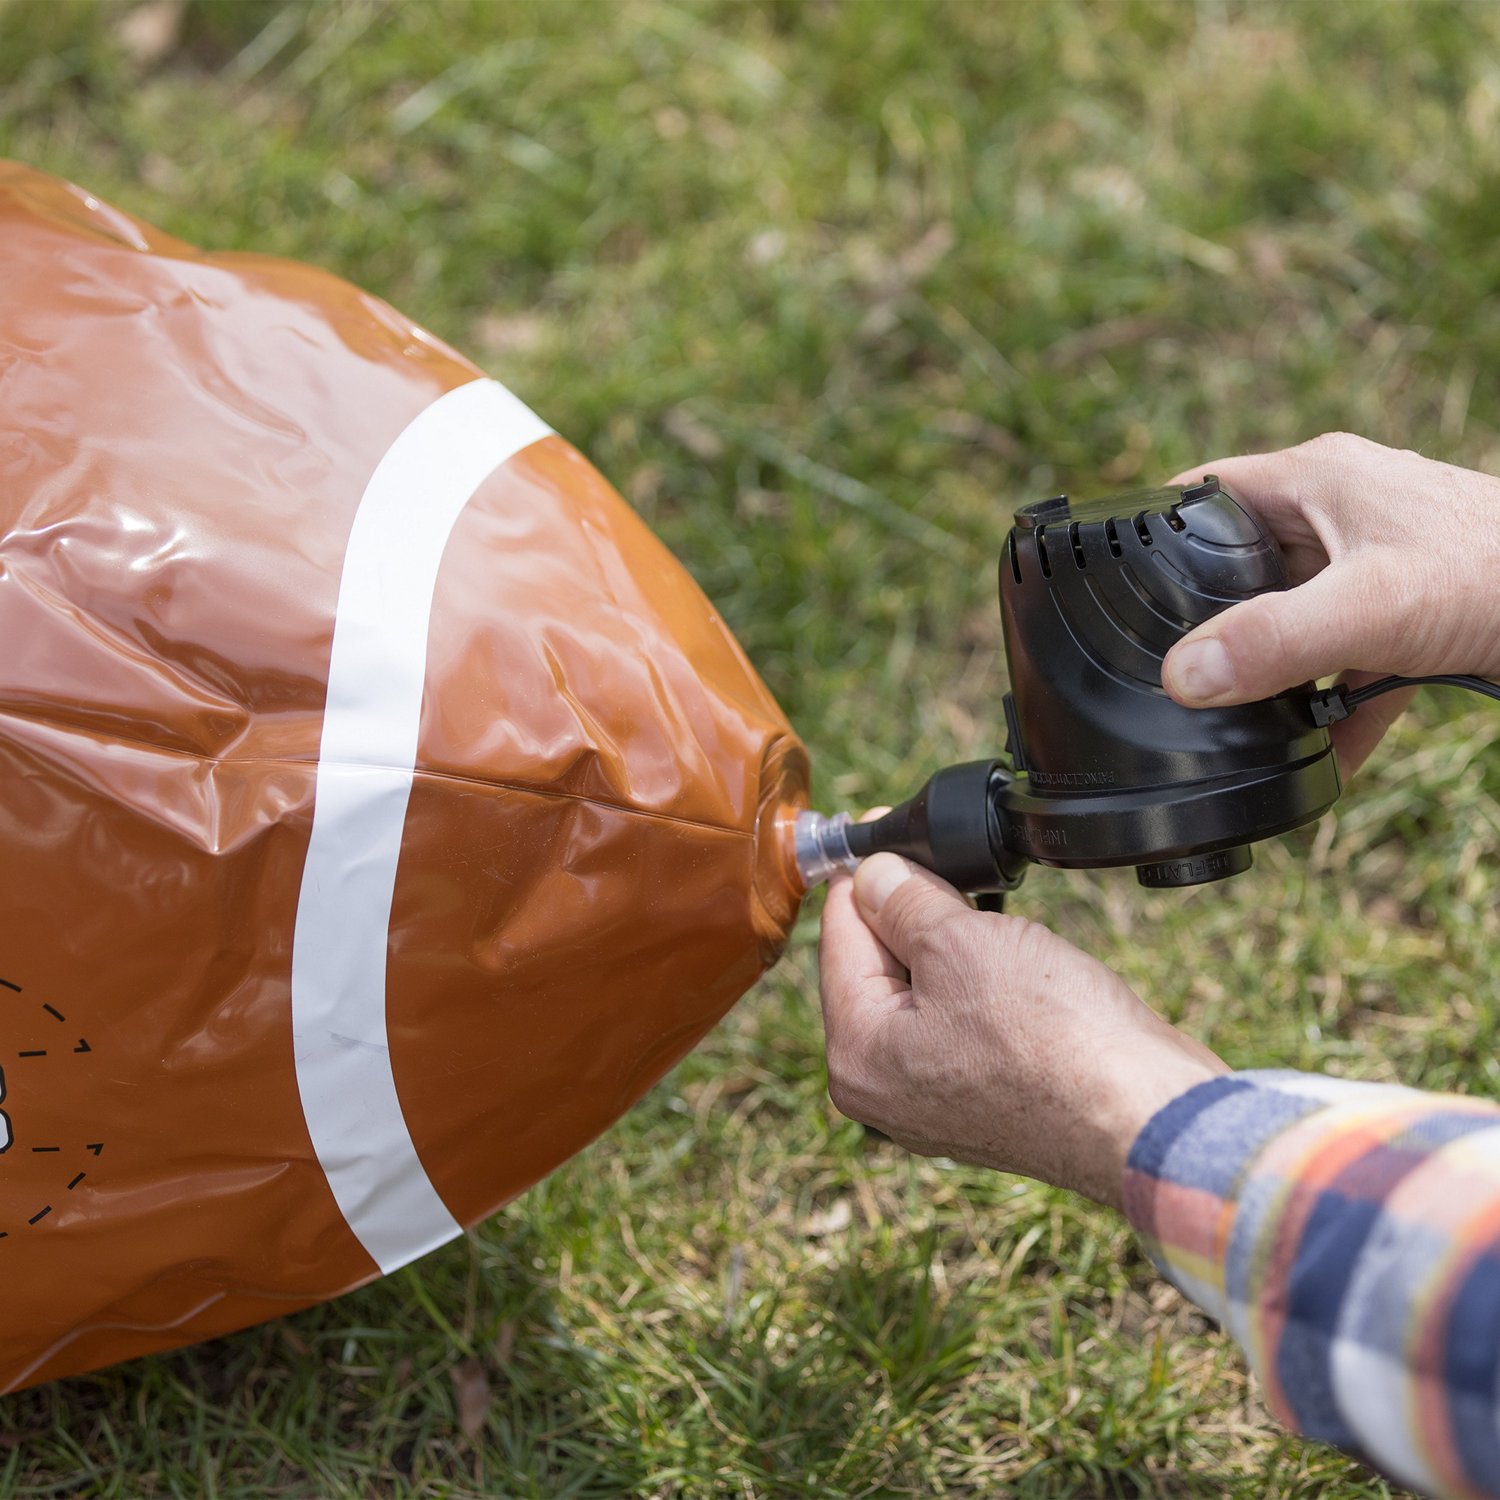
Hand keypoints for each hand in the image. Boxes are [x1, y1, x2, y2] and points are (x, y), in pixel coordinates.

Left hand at [818, 853, 1224, 1209]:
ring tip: (983, 908)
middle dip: (904, 912)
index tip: (876, 830)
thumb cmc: (1054, 1039)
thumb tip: (873, 875)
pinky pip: (962, 1023)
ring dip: (947, 946)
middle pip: (874, 968)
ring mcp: (936, 1101)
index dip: (860, 877)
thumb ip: (904, 902)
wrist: (1147, 1116)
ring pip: (922, 993)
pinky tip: (1010, 957)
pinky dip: (977, 983)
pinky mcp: (988, 1100)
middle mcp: (884, 1089)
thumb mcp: (961, 943)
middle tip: (939, 863)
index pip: (837, 941)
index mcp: (858, 1055)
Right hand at [1163, 433, 1499, 775]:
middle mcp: (1339, 512)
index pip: (1199, 491)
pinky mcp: (1412, 614)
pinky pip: (1349, 663)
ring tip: (1238, 721)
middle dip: (1207, 620)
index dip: (1148, 533)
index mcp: (1316, 479)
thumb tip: (1182, 679)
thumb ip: (1274, 643)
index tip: (1107, 590)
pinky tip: (1319, 763)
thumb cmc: (1499, 572)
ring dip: (1272, 671)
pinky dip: (1334, 709)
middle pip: (1240, 563)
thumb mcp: (1373, 609)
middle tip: (1167, 672)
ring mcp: (1377, 563)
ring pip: (1293, 617)